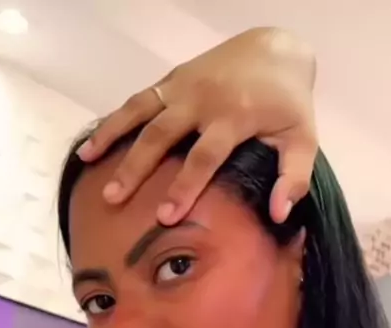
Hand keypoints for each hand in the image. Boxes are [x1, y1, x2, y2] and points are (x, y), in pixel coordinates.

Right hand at [78, 27, 316, 224]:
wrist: (275, 49)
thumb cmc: (288, 103)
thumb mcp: (302, 138)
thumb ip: (292, 177)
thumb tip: (279, 214)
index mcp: (233, 117)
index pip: (204, 157)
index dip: (184, 187)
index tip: (165, 216)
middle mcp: (201, 100)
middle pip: (161, 135)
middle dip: (136, 168)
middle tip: (114, 198)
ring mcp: (182, 86)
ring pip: (140, 112)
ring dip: (112, 137)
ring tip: (87, 162)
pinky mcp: (172, 79)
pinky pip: (138, 101)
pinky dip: (114, 120)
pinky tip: (94, 143)